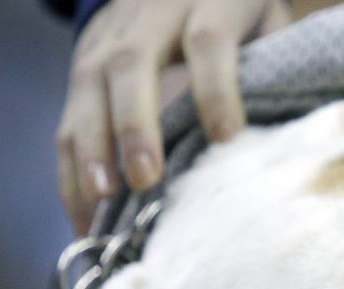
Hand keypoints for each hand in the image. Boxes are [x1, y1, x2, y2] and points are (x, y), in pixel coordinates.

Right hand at [56, 0, 291, 232]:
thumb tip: (275, 149)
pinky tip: (84, 213)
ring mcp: (109, 34)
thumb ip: (272, 76)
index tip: (226, 138)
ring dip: (92, 149)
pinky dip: (72, 167)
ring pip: (88, 86)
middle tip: (145, 180)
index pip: (208, 41)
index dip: (216, 88)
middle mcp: (151, 12)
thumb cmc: (246, 25)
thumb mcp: (270, 32)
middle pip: (132, 63)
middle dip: (135, 125)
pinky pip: (69, 112)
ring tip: (101, 203)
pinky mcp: (84, 60)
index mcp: (211, 1)